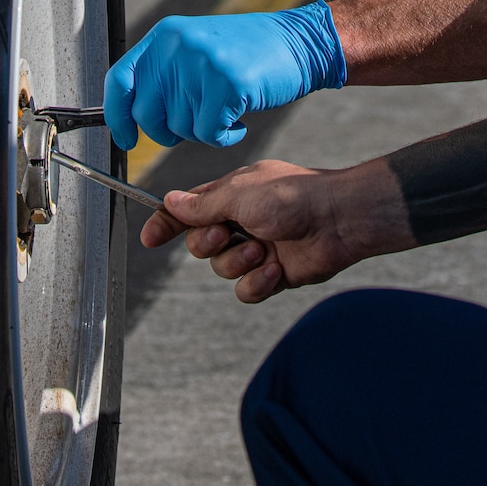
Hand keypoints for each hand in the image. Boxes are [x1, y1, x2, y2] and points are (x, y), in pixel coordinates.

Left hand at [104, 2, 345, 149]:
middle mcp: (178, 46)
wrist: (301, 42)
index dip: (117, 115)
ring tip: (226, 112)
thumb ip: (165, 72)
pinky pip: (208, 134)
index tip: (125, 137)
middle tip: (195, 127)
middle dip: (168, 133)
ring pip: (181, 128)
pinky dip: (225, 137)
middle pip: (147, 114)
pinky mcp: (227, 84)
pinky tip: (239, 122)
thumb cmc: (250, 52)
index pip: (120, 80)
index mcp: (165, 35)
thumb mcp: (197, 47)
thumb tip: (132, 114)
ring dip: (204, 132)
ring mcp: (202, 63)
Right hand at [142, 158, 414, 303]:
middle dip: (209, 244)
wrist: (337, 220)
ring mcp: (256, 248)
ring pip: (222, 270)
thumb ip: (202, 204)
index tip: (149, 239)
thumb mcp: (238, 194)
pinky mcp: (272, 274)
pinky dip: (258, 282)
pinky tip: (276, 269)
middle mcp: (240, 222)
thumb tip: (170, 201)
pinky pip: (245, 291)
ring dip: (239, 262)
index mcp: (229, 196)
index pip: (187, 210)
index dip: (166, 223)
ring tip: (263, 250)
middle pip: (199, 245)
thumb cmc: (291, 196)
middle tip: (228, 233)